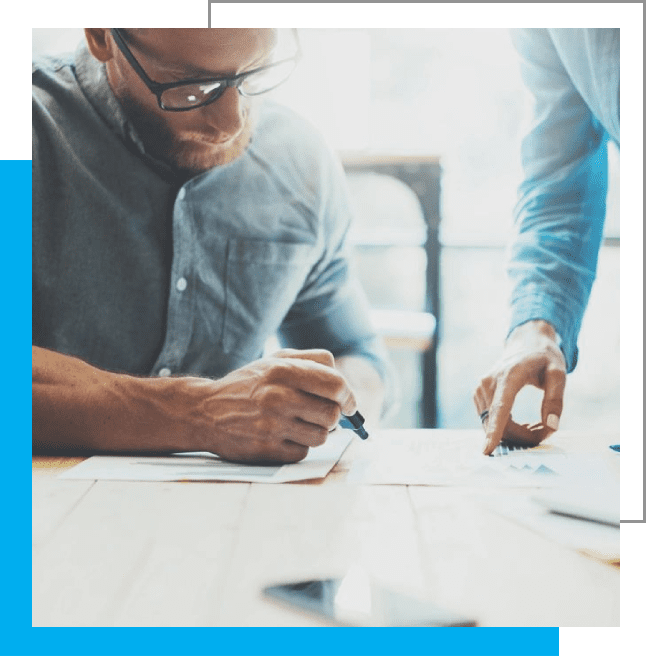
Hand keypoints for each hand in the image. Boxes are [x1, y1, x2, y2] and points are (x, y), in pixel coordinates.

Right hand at [185, 349, 356, 463]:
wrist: (205, 412)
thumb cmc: (248, 385)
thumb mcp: (275, 360)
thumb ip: (312, 361)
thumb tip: (344, 384)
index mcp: (283, 371)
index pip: (336, 385)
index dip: (349, 396)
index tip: (349, 403)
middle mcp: (278, 397)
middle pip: (332, 414)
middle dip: (332, 415)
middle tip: (321, 413)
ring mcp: (272, 426)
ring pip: (321, 436)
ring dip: (316, 431)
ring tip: (298, 422)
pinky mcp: (267, 450)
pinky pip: (303, 452)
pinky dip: (299, 445)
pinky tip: (283, 435)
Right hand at [473, 321, 565, 454]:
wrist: (525, 344)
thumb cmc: (544, 358)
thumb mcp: (558, 373)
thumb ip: (556, 400)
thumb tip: (552, 426)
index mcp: (509, 376)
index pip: (500, 408)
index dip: (494, 431)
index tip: (487, 449)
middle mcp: (489, 382)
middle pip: (499, 422)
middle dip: (523, 435)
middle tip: (548, 432)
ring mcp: (480, 389)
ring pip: (492, 424)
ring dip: (515, 433)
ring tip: (537, 425)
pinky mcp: (478, 395)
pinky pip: (489, 420)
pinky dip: (505, 427)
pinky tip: (520, 422)